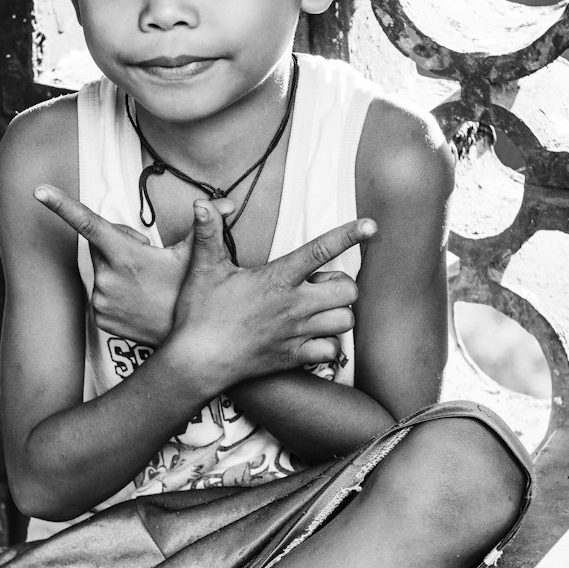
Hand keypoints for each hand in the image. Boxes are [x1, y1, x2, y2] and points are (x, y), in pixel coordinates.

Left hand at [34, 184, 230, 344]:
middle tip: (149, 257)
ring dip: (118, 269)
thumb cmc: (192, 294)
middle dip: (120, 244)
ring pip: (102, 270)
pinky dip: (115, 291)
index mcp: (125, 255)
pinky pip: (102, 293)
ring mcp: (100, 300)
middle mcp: (106, 277)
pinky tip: (137, 300)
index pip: (88, 223)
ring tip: (146, 284)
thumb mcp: (199, 258)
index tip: (39, 190)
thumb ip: (209, 225)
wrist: (187, 345)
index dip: (61, 204)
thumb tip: (226, 202)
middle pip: (101, 244)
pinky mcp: (99, 318)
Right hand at [171, 199, 375, 387]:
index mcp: (276, 278)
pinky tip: (313, 337)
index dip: (349, 235)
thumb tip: (201, 204)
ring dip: (339, 313)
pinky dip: (329, 344)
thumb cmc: (199, 314)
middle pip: (348, 290)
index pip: (320, 250)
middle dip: (343, 284)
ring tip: (320, 309)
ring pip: (346, 320)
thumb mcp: (203, 269)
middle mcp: (293, 306)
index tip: (371, 225)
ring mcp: (297, 333)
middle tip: (321, 284)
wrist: (196, 362)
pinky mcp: (294, 357)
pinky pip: (331, 350)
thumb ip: (208, 234)